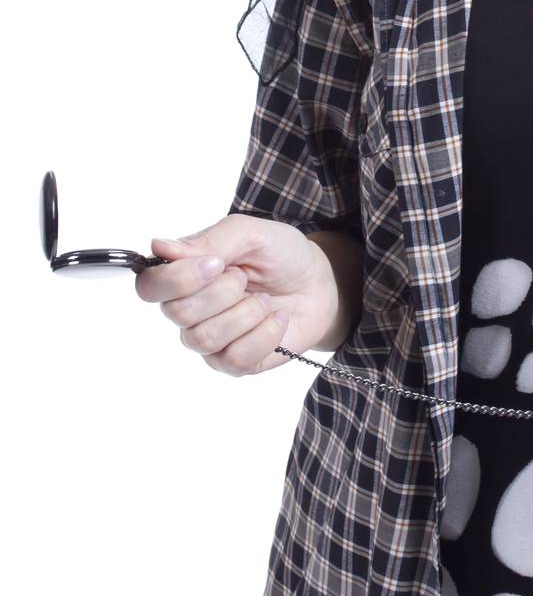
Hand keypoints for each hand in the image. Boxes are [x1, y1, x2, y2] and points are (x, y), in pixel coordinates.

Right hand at [135, 215, 338, 376]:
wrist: (319, 283)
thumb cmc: (281, 254)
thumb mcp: (251, 234)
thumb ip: (209, 241)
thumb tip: (161, 248)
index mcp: (185, 273)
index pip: (150, 286)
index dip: (177, 279)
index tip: (216, 265)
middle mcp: (189, 309)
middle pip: (178, 313)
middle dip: (223, 292)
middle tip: (246, 277)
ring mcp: (209, 339)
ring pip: (205, 338)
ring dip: (246, 313)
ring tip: (266, 299)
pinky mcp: (233, 362)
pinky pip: (234, 358)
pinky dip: (264, 334)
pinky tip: (276, 319)